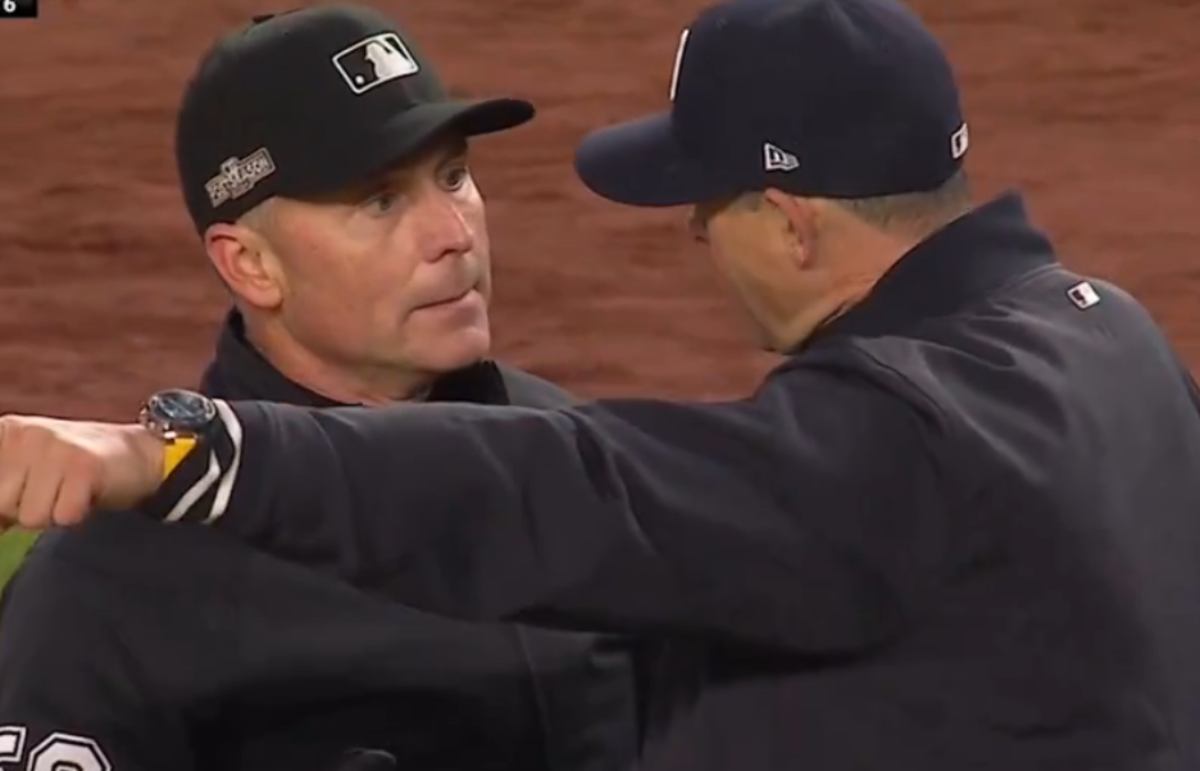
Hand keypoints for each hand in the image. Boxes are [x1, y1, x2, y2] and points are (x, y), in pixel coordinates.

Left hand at [0, 415, 163, 530]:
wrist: (138, 454)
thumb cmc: (74, 469)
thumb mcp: (25, 469)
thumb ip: (2, 491)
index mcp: (6, 432)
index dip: (6, 505)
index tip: (27, 492)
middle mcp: (25, 433)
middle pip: (1, 506)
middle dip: (25, 510)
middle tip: (52, 490)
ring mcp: (55, 447)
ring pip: (31, 517)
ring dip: (53, 513)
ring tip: (69, 491)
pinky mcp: (84, 466)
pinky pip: (64, 517)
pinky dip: (77, 514)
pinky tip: (87, 493)